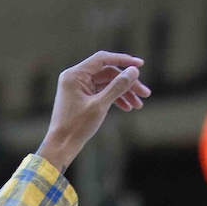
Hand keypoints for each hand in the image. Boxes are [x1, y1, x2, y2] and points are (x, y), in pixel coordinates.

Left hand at [38, 52, 149, 171]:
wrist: (61, 146)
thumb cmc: (76, 127)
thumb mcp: (100, 106)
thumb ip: (117, 86)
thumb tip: (134, 71)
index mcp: (75, 75)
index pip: (103, 59)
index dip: (123, 60)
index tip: (140, 64)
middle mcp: (76, 78)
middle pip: (108, 73)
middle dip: (127, 83)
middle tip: (145, 93)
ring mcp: (79, 88)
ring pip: (107, 84)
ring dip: (124, 93)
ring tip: (138, 105)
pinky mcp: (83, 97)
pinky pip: (102, 93)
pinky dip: (115, 99)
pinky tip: (128, 108)